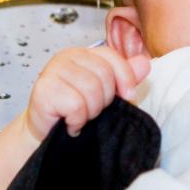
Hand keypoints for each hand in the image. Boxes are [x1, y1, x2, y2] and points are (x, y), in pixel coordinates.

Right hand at [26, 45, 149, 139]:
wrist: (46, 135)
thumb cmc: (74, 112)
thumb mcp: (105, 93)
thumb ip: (124, 77)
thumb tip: (144, 63)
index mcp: (83, 54)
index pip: (112, 57)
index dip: (125, 77)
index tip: (128, 96)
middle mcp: (66, 57)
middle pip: (104, 75)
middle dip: (104, 100)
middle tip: (91, 111)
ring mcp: (53, 71)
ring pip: (91, 90)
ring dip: (90, 112)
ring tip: (79, 117)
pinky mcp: (44, 89)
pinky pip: (76, 105)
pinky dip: (77, 120)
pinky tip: (69, 123)